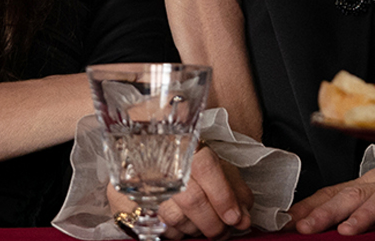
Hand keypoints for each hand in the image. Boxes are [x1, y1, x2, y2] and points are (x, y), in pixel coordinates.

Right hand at [112, 147, 252, 238]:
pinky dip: (175, 232)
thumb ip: (234, 187)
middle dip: (213, 222)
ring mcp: (143, 181)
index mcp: (185, 144)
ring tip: (203, 227)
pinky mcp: (129, 199)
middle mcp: (162, 161)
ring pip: (174, 216)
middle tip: (224, 231)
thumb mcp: (215, 163)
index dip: (223, 196)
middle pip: (192, 199)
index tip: (235, 217)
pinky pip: (157, 225)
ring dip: (195, 229)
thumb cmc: (186, 157)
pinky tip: (183, 226)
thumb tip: (244, 216)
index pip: (206, 168)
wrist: (144, 142)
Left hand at [287, 161, 374, 235]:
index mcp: (367, 184)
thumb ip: (350, 210)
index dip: (310, 206)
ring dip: (365, 214)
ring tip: (347, 231)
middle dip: (327, 211)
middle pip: (352, 194)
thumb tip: (311, 223)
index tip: (287, 221)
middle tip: (306, 227)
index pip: (333, 192)